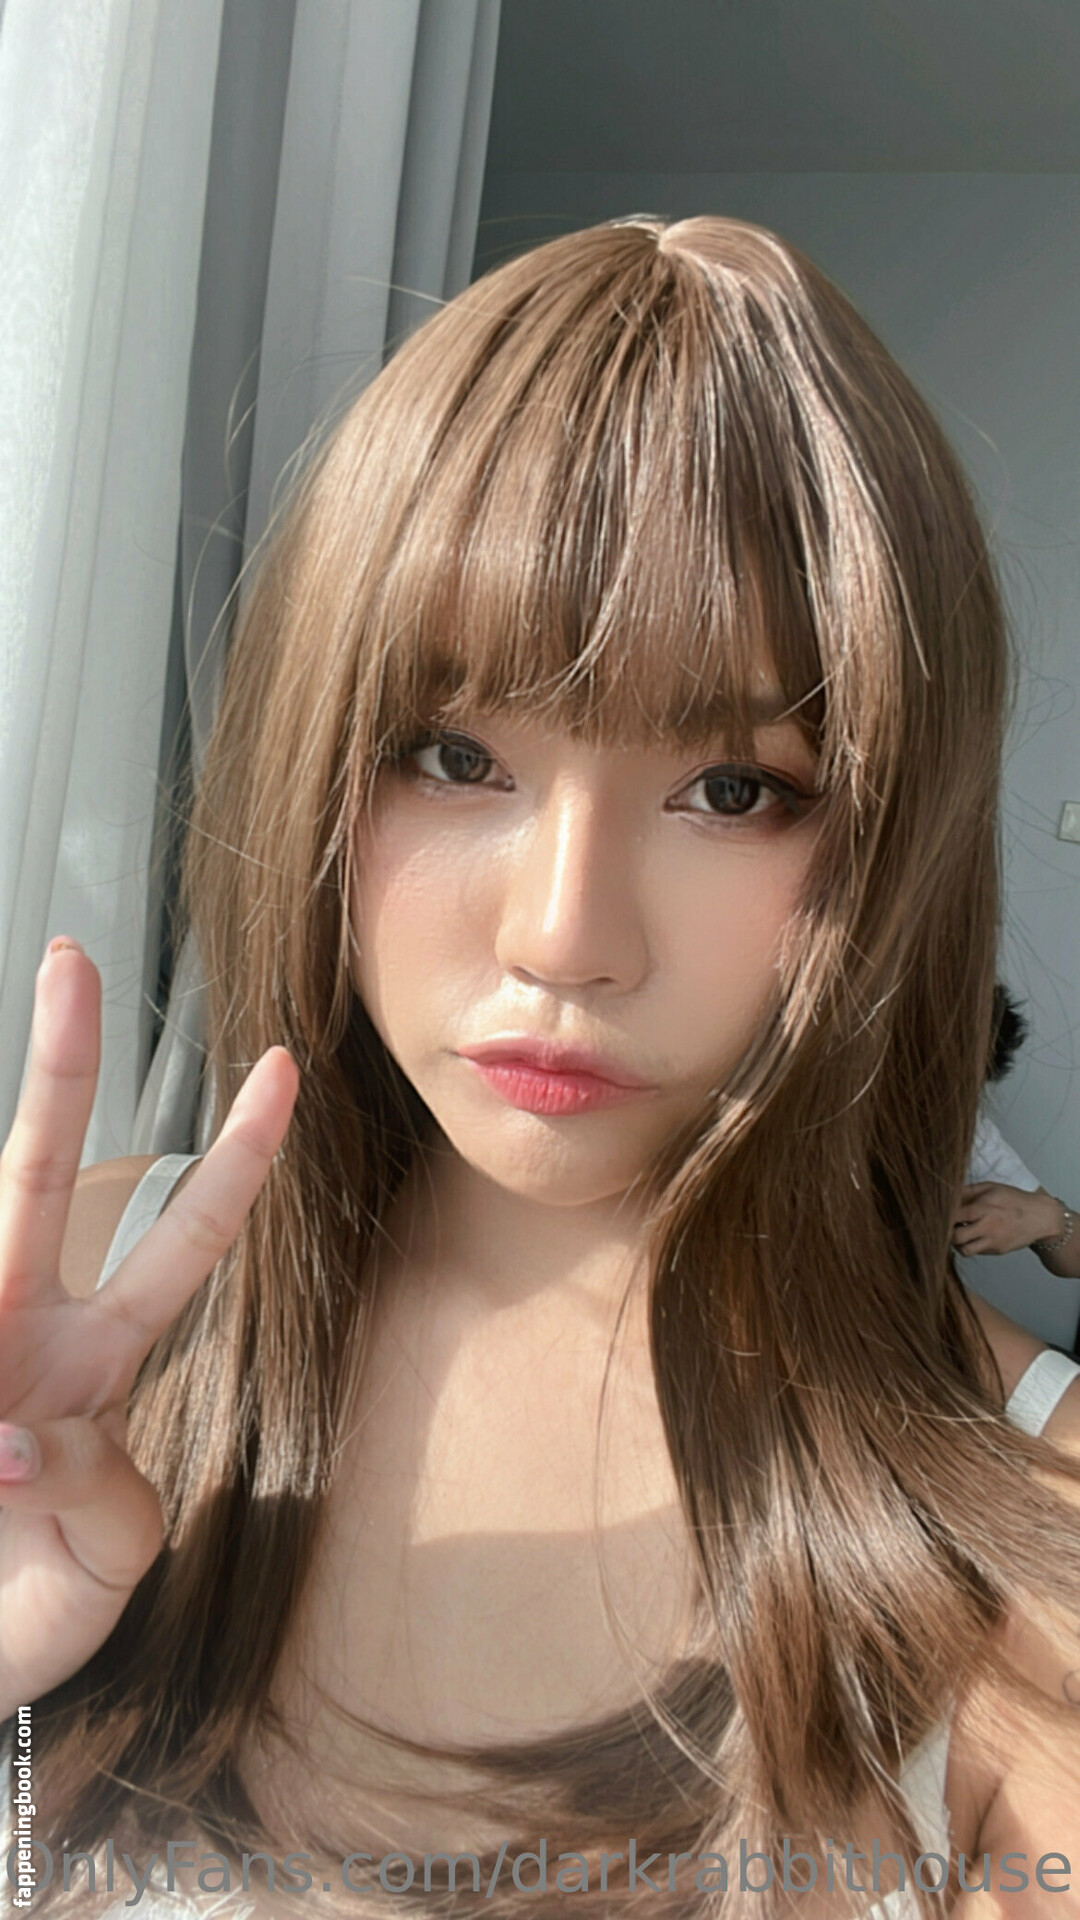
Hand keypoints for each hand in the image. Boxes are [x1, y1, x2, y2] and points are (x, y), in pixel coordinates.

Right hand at [0, 940, 298, 1718]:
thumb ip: (105, 1505)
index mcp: (92, 1362)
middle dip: (63, 1064)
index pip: (180, 1237)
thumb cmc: (19, 1616)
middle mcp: (18, 1336)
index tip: (282, 1067)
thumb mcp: (105, 1569)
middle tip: (72, 958)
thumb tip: (25, 1440)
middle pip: (38, 1172)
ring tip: (10, 1485)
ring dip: (3, 1420)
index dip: (237, 1158)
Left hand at [951, 1181, 1063, 1256]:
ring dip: (957, 1243)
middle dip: (947, 1232)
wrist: (1040, 1217)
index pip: (953, 1216)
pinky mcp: (997, 1251)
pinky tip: (974, 1236)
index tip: (940, 1213)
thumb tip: (946, 1192)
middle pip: (955, 1237)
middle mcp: (986, 1226)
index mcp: (983, 1208)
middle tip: (948, 1226)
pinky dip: (972, 1246)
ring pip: (964, 1250)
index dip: (943, 1216)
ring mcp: (992, 1241)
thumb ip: (967, 1191)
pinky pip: (977, 1252)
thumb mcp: (991, 1188)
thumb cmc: (1014, 1199)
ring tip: (960, 1233)